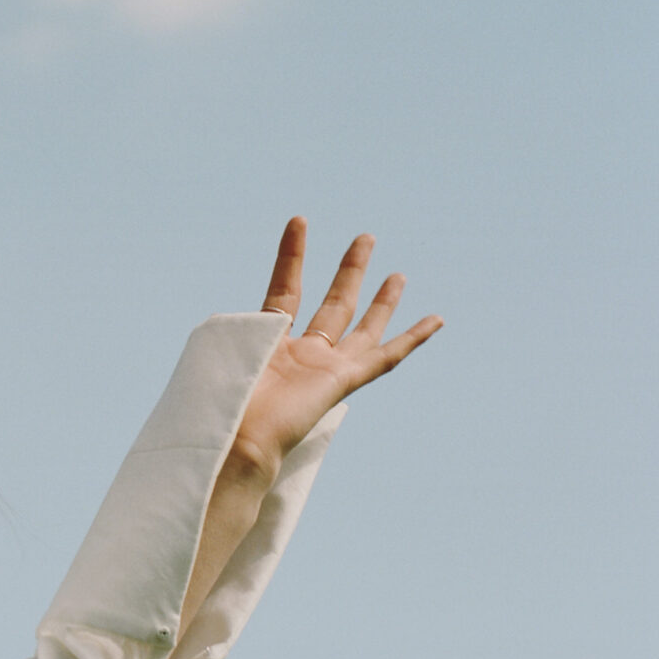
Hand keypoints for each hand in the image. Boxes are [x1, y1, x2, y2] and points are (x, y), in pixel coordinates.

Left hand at [234, 217, 442, 477]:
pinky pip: (386, 357)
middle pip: (334, 304)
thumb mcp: (225, 349)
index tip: (298, 219)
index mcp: (270, 341)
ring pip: (363, 326)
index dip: (291, 253)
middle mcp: (303, 353)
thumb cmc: (221, 398)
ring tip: (398, 273)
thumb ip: (238, 329)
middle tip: (365, 238)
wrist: (236, 438)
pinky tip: (436, 319)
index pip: (286, 286)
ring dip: (382, 299)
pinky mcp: (345, 382)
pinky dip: (412, 338)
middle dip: (351, 270)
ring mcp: (326, 367)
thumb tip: (246, 319)